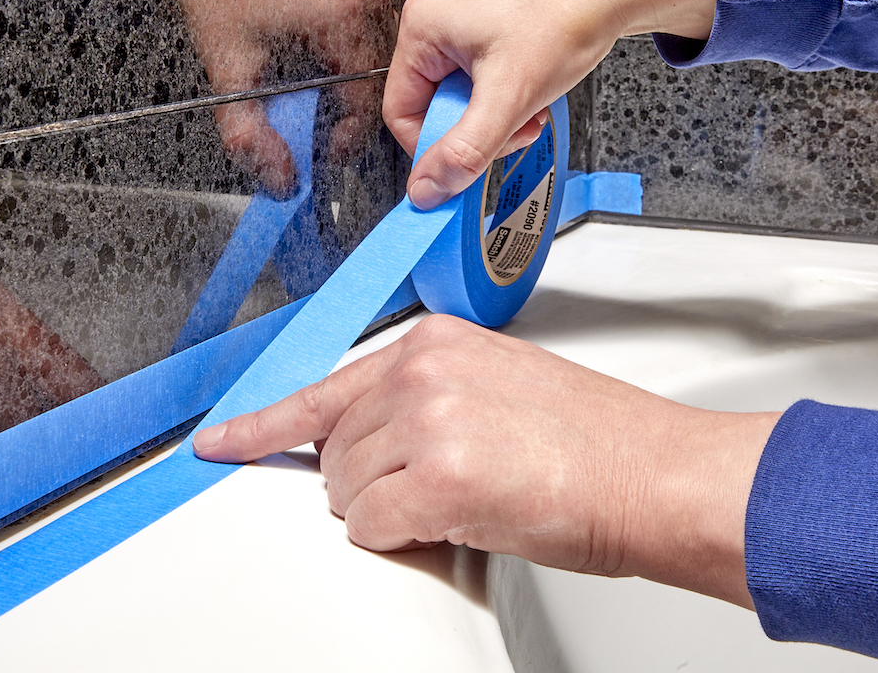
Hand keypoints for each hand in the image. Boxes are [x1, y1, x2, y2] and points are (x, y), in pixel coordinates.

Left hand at [139, 0, 395, 196]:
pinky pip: (373, 36)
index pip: (368, 100)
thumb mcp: (228, 74)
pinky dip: (354, 61)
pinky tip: (324, 71)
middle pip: (379, 81)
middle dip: (353, 116)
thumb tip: (282, 180)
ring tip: (321, 105)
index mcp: (341, 17)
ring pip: (380, 60)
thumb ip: (251, 135)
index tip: (329, 154)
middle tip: (322, 135)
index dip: (350, 138)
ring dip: (356, 89)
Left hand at [193, 314, 777, 607]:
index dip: (265, 425)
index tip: (220, 440)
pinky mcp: (436, 478)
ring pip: (348, 491)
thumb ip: (424, 401)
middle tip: (435, 490)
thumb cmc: (595, 441)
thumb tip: (371, 445)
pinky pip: (372, 526)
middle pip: (332, 449)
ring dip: (389, 510)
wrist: (657, 474)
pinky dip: (401, 537)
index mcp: (435, 340)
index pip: (325, 387)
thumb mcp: (498, 387)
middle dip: (366, 482)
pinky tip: (455, 520)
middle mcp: (423, 370)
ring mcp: (428, 420)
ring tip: (465, 497)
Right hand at [386, 0, 717, 208]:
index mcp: (422, 27)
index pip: (401, 112)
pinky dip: (507, 94)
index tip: (469, 160)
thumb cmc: (564, 15)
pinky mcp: (489, 24)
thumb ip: (464, 151)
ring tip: (529, 105)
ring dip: (495, 114)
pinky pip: (482, 78)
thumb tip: (427, 189)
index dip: (435, 146)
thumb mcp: (509, 97)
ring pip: (462, 95)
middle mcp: (435, 18)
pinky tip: (534, 87)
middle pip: (434, 105)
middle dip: (476, 128)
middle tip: (514, 126)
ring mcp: (462, 19)